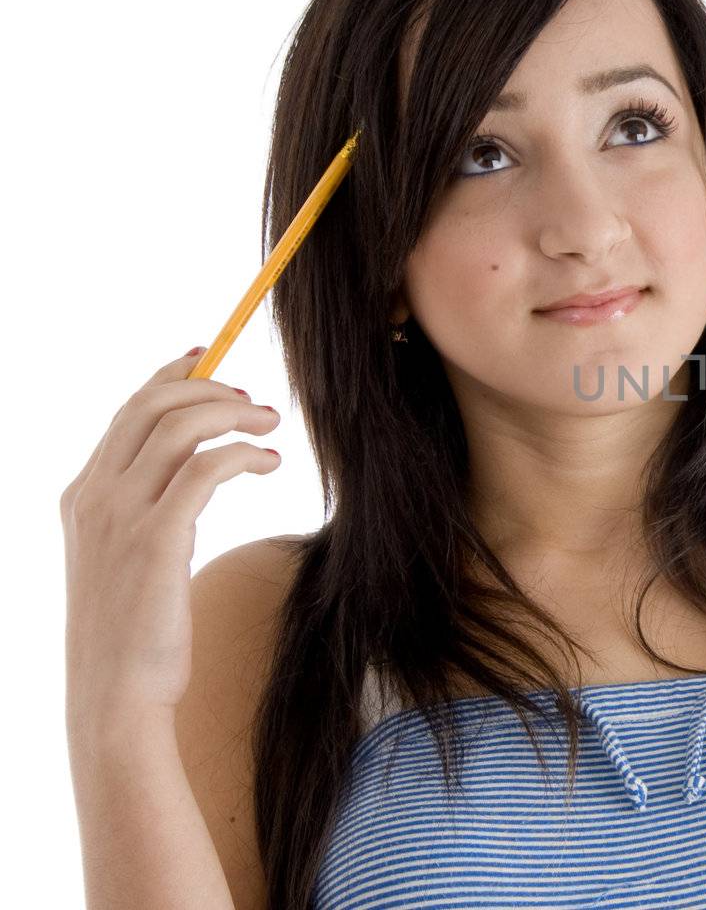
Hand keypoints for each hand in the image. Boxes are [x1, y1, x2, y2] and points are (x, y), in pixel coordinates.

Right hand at [60, 347, 282, 720]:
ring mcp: (119, 517)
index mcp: (82, 496)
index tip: (211, 360)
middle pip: (150, 405)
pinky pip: (204, 469)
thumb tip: (190, 474)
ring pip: (178, 426)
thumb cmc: (134, 636)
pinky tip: (269, 464)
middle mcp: (94, 497)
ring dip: (233, 415)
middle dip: (209, 387)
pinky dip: (243, 454)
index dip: (172, 377)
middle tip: (256, 403)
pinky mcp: (155, 540)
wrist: (115, 698)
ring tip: (270, 426)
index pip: (127, 412)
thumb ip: (146, 514)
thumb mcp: (127, 562)